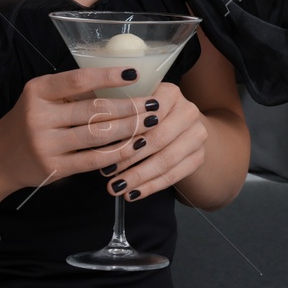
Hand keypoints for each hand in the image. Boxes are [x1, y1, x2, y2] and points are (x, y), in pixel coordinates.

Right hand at [0, 66, 154, 193]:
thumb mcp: (42, 98)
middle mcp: (39, 115)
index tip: (135, 73)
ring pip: (98, 135)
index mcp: (38, 90)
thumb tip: (122, 81)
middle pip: (95, 109)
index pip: (78, 80)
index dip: (108, 76)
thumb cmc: (30, 121)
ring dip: (130, 128)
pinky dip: (118, 152)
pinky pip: (93, 159)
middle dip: (130, 106)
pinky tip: (135, 146)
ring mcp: (45, 144)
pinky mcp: (53, 167)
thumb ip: (73, 92)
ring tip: (151, 122)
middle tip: (155, 103)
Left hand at [98, 80, 207, 202]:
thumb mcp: (134, 104)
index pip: (148, 112)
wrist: (182, 127)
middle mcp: (189, 111)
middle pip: (158, 139)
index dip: (126, 130)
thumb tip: (88, 119)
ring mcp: (198, 135)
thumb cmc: (146, 115)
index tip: (103, 144)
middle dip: (129, 158)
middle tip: (106, 172)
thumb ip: (117, 109)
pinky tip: (133, 194)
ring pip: (166, 160)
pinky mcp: (199, 156)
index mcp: (171, 93)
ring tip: (116, 187)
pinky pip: (174, 176)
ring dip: (138, 176)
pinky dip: (151, 187)